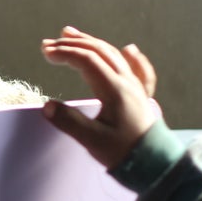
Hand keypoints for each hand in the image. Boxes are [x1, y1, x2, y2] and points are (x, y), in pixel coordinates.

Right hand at [41, 25, 158, 168]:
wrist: (156, 165)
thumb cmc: (124, 153)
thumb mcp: (93, 140)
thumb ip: (69, 122)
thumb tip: (47, 106)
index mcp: (114, 90)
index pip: (87, 60)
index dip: (64, 53)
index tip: (45, 53)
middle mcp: (126, 83)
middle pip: (99, 52)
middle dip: (72, 44)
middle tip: (49, 44)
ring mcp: (136, 88)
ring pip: (114, 55)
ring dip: (91, 43)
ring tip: (71, 35)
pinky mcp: (140, 97)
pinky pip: (138, 70)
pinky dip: (131, 57)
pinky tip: (129, 49)